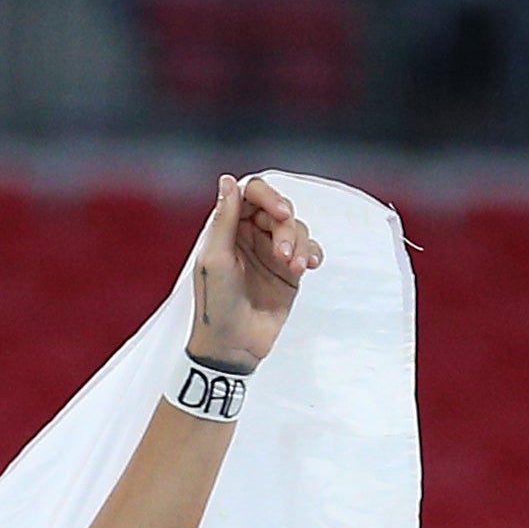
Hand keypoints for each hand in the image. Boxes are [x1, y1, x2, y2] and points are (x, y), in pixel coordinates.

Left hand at [187, 176, 320, 376]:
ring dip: (301, 245)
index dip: (270, 197)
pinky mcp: (289, 271)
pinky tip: (309, 266)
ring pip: (298, 229)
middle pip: (280, 211)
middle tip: (285, 254)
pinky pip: (310, 250)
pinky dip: (313, 254)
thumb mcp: (216, 259)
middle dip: (287, 229)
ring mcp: (271, 253)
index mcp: (227, 230)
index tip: (281, 212)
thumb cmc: (215, 305)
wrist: (232, 346)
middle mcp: (250, 237)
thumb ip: (224, 219)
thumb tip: (227, 181)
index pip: (253, 195)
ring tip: (295, 268)